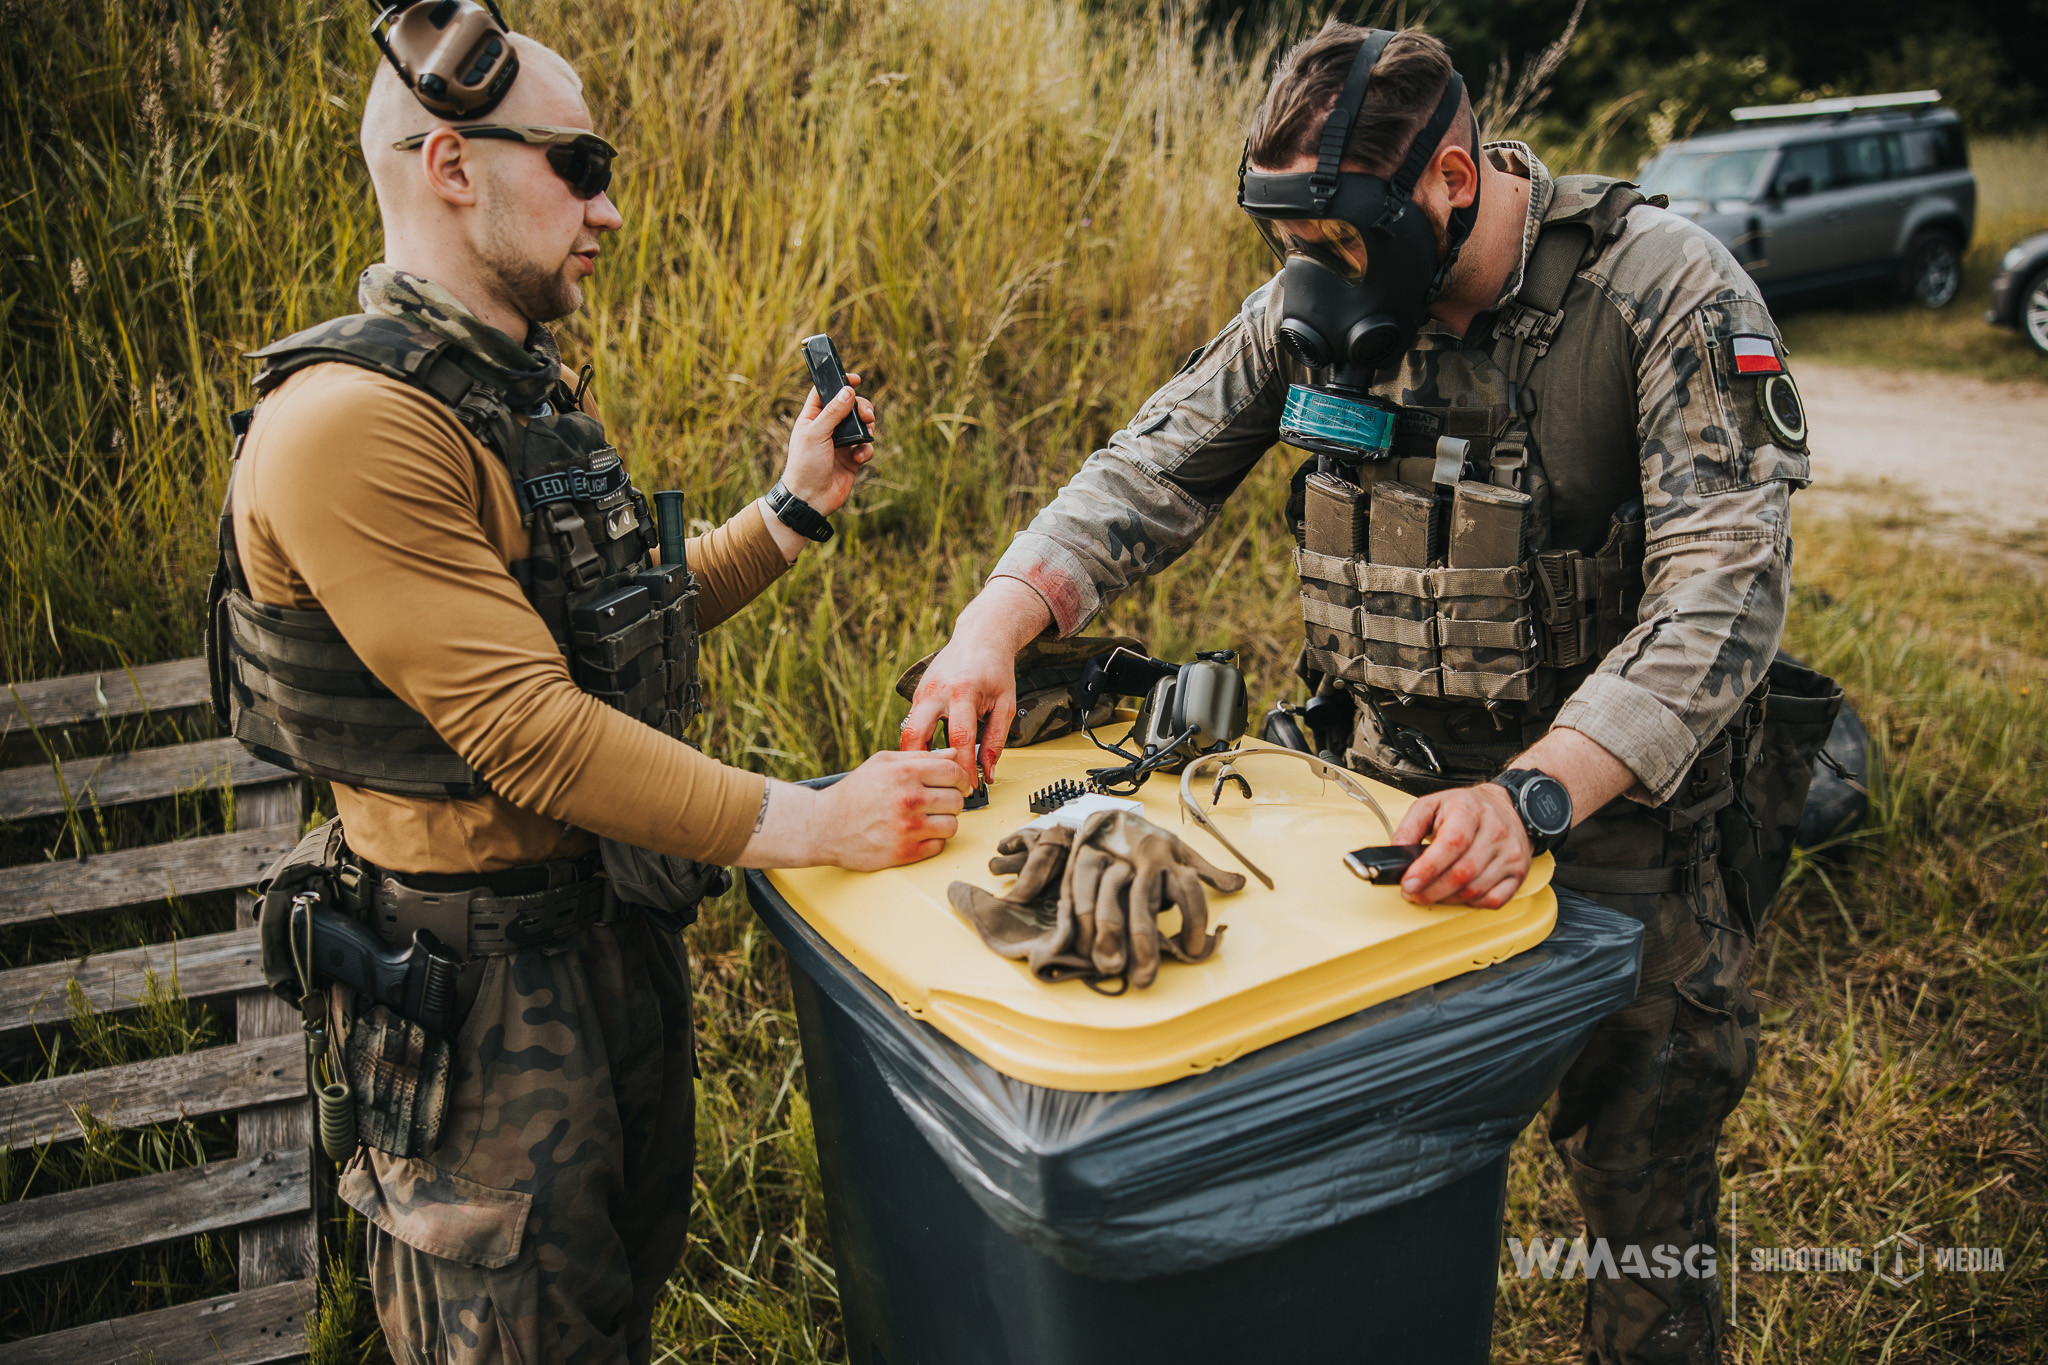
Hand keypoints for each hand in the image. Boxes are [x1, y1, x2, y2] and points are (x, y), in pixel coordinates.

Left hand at [781, 373, 876, 516]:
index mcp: (812, 418)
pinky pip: (866, 447)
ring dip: (867, 427)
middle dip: (861, 407)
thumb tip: (848, 391)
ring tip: (867, 433)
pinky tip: (858, 458)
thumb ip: (833, 412)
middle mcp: (827, 428)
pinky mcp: (852, 458)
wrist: (810, 499)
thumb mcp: (816, 434)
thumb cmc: (805, 466)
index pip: (825, 392)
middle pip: (849, 406)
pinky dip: (866, 450)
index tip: (854, 378)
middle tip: (866, 415)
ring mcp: (841, 443)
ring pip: (861, 425)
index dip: (839, 382)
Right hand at [813, 748, 969, 869]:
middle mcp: (909, 799)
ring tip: (928, 818)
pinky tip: (918, 833)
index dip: (961, 778)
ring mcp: (908, 828)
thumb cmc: (852, 794)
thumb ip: (919, 757)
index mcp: (904, 773)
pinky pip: (939, 846)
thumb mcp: (882, 763)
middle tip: (938, 801)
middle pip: (957, 800)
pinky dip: (933, 840)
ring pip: (953, 825)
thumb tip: (952, 755)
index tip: (958, 784)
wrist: (824, 826)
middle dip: (952, 799)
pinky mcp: (905, 852)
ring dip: (944, 821)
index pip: (954, 772)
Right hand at [900, 578, 1051, 783]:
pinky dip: (918, 742)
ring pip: (907, 730)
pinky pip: (912, 724)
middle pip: (916, 733)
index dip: (963, 766)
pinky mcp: (917, 695)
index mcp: (963, 691)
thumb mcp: (1004, 704)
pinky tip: (929, 756)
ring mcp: (923, 692)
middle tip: (935, 784)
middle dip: (922, 763)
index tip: (969, 786)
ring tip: (930, 775)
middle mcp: (937, 691)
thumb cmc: (995, 670)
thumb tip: (988, 772)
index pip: (960, 737)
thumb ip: (996, 740)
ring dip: (916, 755)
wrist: (980, 638)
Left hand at [1390, 782, 1530, 907]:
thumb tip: (1397, 852)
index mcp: (1470, 811)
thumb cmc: (1466, 808)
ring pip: (1475, 890)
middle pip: (1462, 873)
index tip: (1408, 883)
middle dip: (1431, 890)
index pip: (1452, 843)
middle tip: (1413, 893)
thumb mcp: (1431, 805)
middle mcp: (1495, 832)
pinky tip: (1458, 894)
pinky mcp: (1518, 873)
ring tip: (1431, 892)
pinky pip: (1493, 900)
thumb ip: (1409, 827)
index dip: (1427, 868)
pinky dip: (1470, 903)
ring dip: (1446, 899)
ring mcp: (1510, 854)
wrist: (1506, 806)